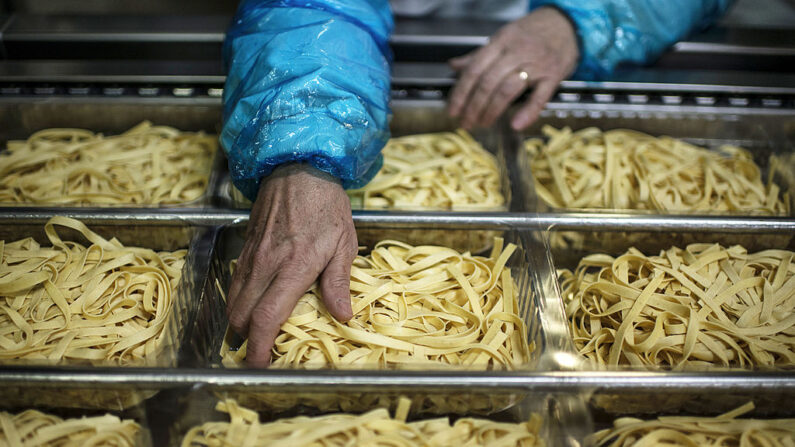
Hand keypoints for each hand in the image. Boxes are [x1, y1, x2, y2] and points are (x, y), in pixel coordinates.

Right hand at [226, 163, 356, 366]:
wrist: (298, 167)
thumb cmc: (326, 205)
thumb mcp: (344, 242)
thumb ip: (338, 281)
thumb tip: (342, 315)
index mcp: (293, 267)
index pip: (267, 316)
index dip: (259, 345)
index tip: (259, 364)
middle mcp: (266, 265)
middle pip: (242, 314)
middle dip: (246, 339)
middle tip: (259, 353)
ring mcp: (252, 255)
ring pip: (234, 299)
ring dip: (240, 321)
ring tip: (253, 334)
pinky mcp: (246, 246)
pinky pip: (235, 282)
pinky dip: (239, 300)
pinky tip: (251, 305)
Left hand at [448, 7, 578, 130]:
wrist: (566, 24)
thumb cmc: (533, 32)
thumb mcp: (503, 37)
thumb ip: (479, 55)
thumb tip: (454, 66)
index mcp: (501, 42)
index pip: (474, 69)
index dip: (461, 92)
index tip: (453, 109)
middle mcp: (517, 52)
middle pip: (488, 82)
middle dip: (473, 106)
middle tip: (466, 122)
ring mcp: (536, 64)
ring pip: (508, 89)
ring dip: (492, 110)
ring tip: (483, 123)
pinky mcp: (553, 75)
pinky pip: (540, 96)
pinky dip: (528, 112)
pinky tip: (516, 124)